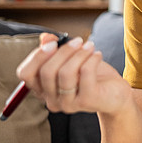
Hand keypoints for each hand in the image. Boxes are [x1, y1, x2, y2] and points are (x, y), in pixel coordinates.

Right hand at [16, 33, 132, 115]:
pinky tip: (98, 54)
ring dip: (79, 54)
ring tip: (90, 46)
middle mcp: (51, 100)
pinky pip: (85, 74)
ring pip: (65, 73)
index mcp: (42, 89)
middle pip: (46, 71)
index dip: (37, 56)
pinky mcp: (87, 101)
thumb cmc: (90, 76)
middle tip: (78, 41)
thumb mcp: (71, 60)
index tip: (53, 43)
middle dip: (63, 51)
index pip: (25, 73)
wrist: (115, 94)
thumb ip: (55, 49)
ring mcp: (68, 104)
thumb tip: (46, 38)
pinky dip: (92, 59)